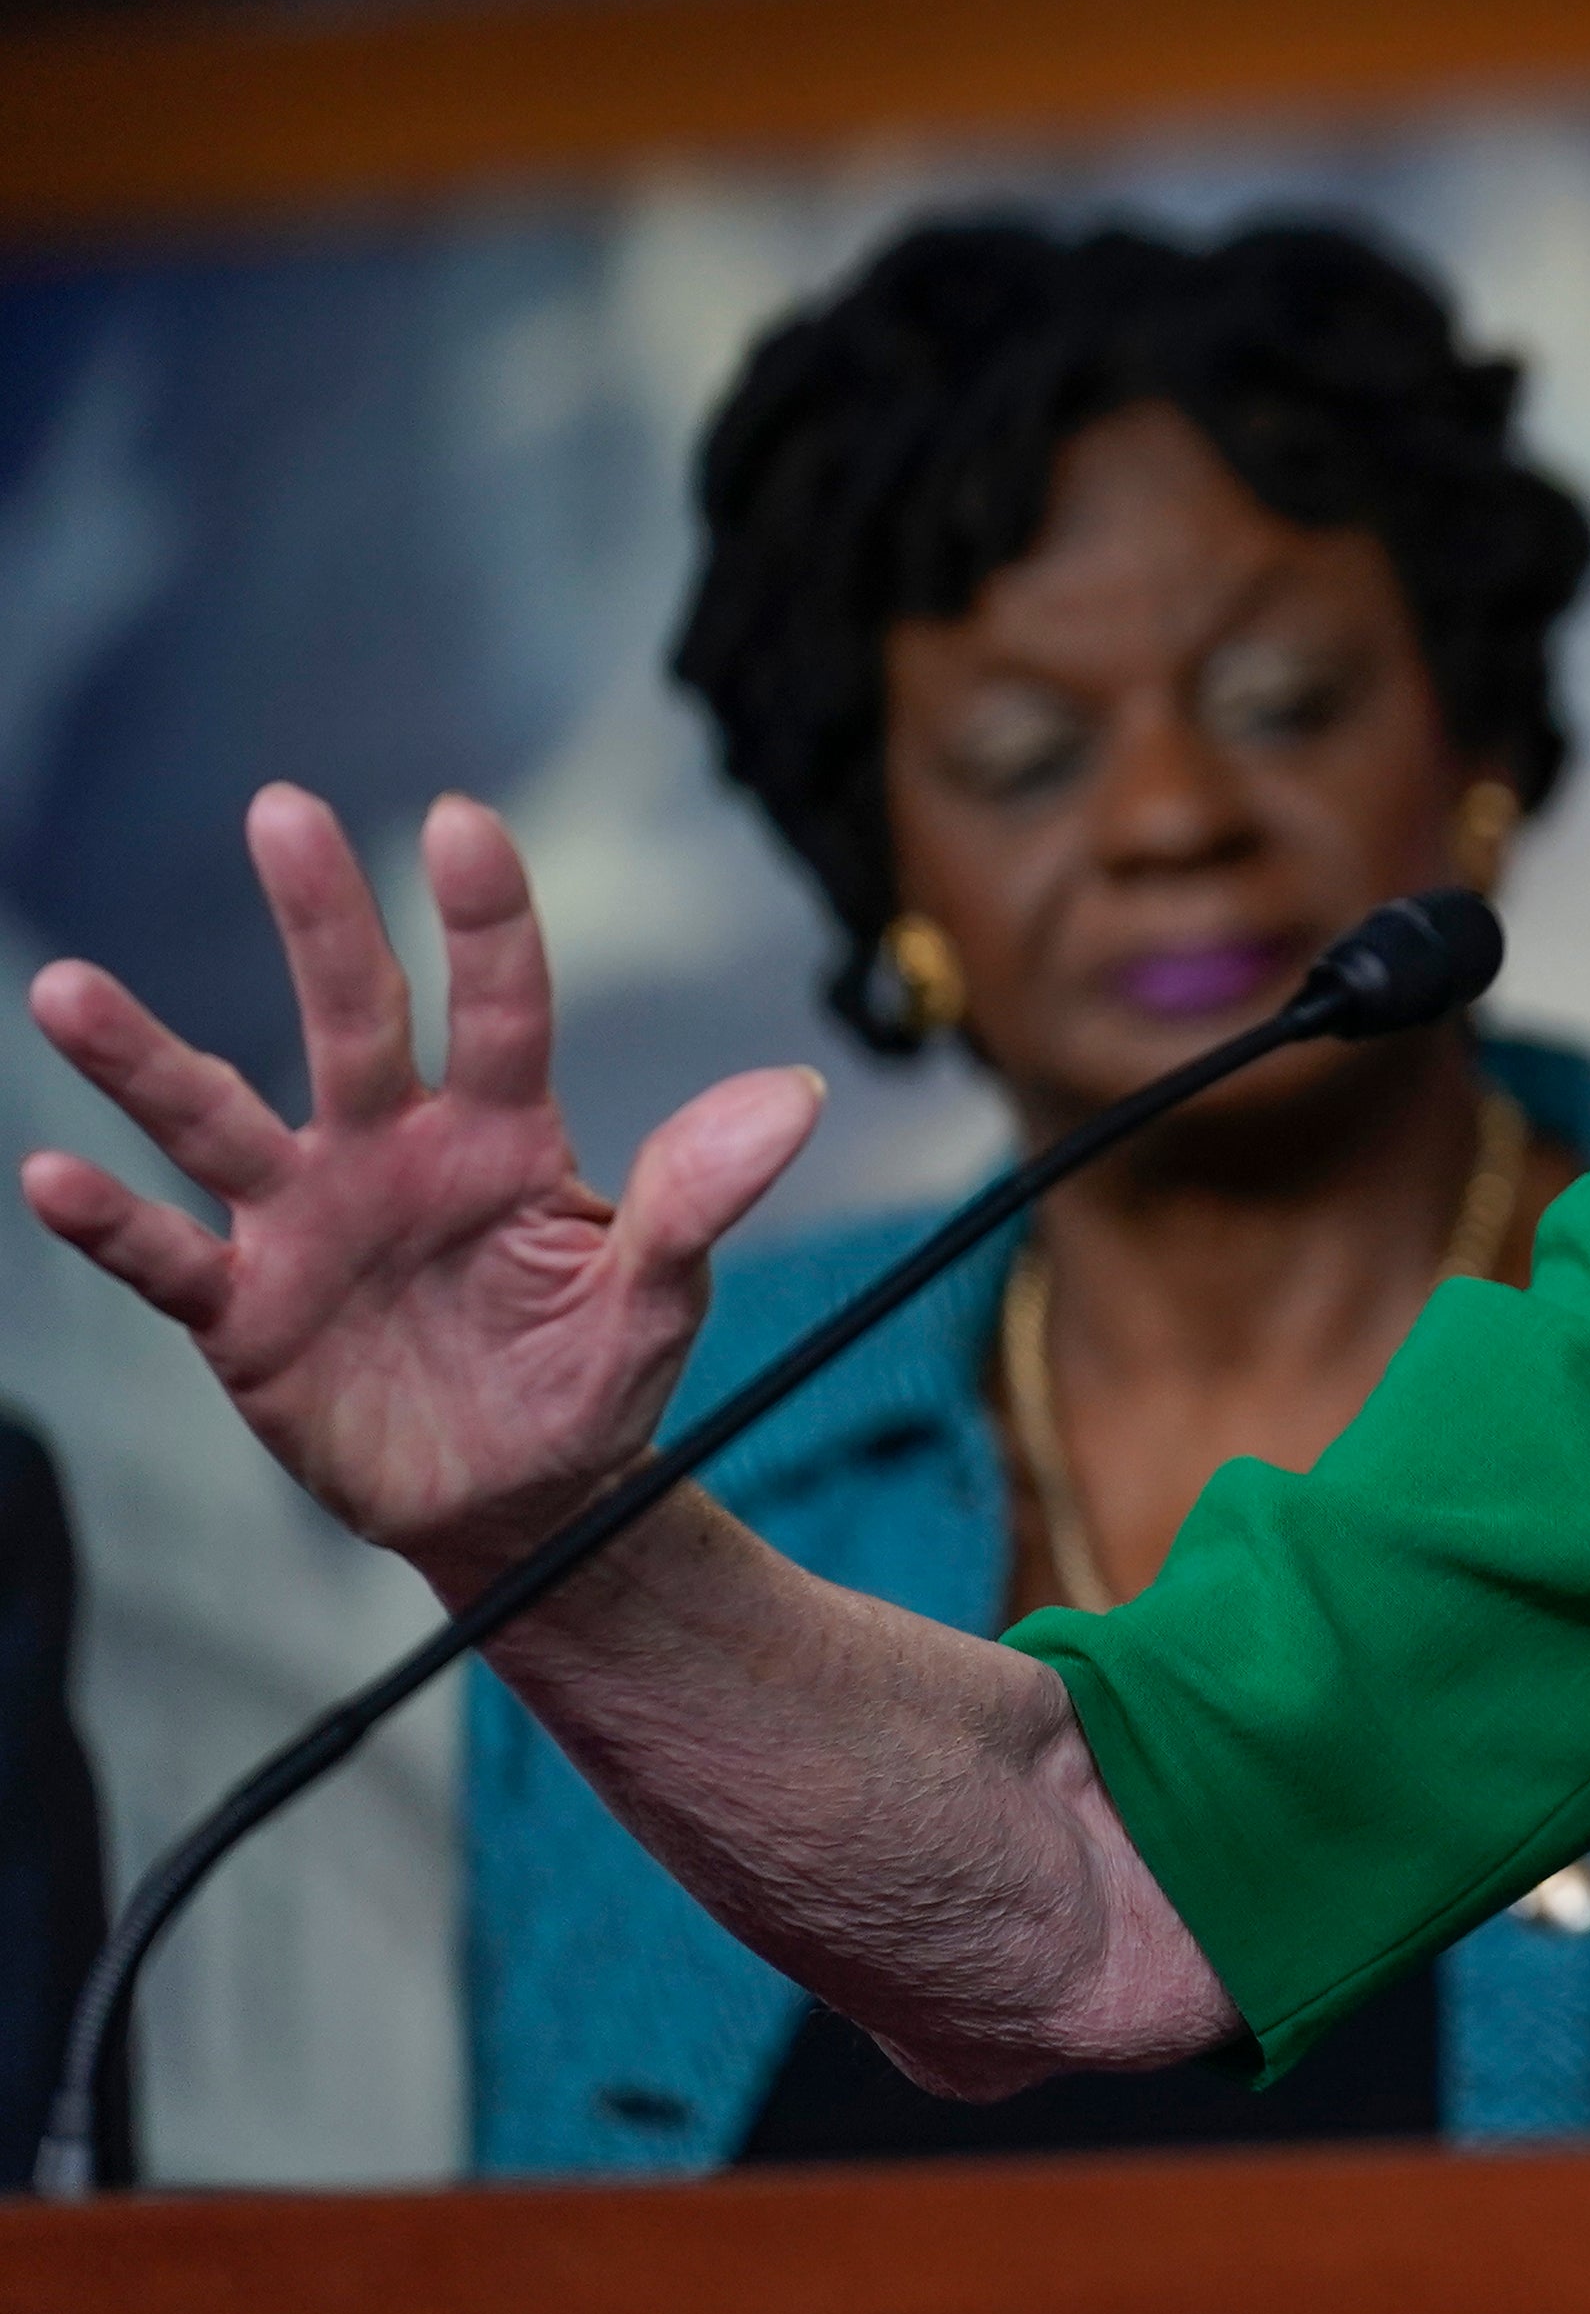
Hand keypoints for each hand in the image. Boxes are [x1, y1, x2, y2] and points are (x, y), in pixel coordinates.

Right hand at [20, 787, 819, 1597]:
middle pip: (352, 1017)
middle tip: (283, 812)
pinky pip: (168, 1257)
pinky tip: (52, 1176)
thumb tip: (791, 1098)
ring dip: (145, 1059)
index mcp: (504, 1135)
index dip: (485, 917)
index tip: (459, 820)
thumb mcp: (661, 1297)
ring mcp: (309, 1223)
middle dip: (320, 919)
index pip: (500, 1006)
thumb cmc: (592, 1376)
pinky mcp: (245, 1311)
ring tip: (69, 990)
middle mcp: (393, 1153)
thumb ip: (701, 1197)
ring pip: (217, 1121)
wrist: (523, 1501)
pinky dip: (110, 1223)